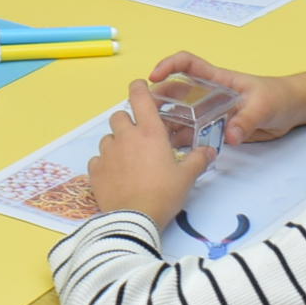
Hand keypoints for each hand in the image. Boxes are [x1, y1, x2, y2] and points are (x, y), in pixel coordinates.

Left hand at [86, 81, 214, 229]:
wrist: (134, 218)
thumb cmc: (163, 194)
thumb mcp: (186, 177)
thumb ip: (198, 160)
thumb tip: (210, 151)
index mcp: (149, 133)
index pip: (140, 97)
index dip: (139, 88)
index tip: (141, 87)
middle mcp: (125, 137)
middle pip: (119, 116)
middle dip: (127, 121)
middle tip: (139, 136)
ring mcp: (107, 153)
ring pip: (107, 138)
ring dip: (116, 143)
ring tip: (128, 159)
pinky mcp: (95, 170)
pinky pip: (97, 160)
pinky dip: (105, 163)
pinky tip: (115, 175)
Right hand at [147, 51, 291, 145]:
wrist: (292, 111)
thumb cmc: (278, 97)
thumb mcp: (264, 106)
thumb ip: (247, 120)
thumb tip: (231, 136)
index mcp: (217, 80)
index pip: (188, 64)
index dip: (169, 65)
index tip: (154, 76)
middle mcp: (208, 95)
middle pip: (176, 93)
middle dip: (157, 101)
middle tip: (143, 116)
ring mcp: (211, 113)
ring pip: (182, 117)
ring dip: (166, 124)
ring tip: (151, 138)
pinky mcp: (216, 129)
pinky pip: (195, 135)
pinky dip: (182, 142)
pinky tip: (172, 152)